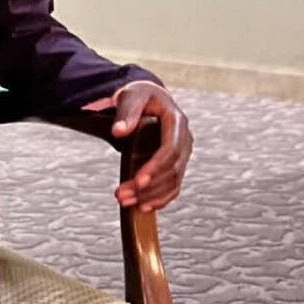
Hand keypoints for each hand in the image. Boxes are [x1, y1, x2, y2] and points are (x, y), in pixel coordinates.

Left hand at [109, 83, 191, 210]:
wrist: (148, 99)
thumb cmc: (140, 96)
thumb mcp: (131, 96)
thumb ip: (126, 112)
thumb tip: (118, 131)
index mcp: (177, 122)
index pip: (170, 150)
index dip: (156, 167)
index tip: (139, 181)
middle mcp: (184, 139)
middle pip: (172, 170)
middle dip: (148, 187)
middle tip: (123, 196)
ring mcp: (182, 154)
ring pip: (172, 182)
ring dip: (151, 196)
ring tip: (126, 202)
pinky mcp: (175, 164)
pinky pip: (173, 186)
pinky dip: (161, 199)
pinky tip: (144, 207)